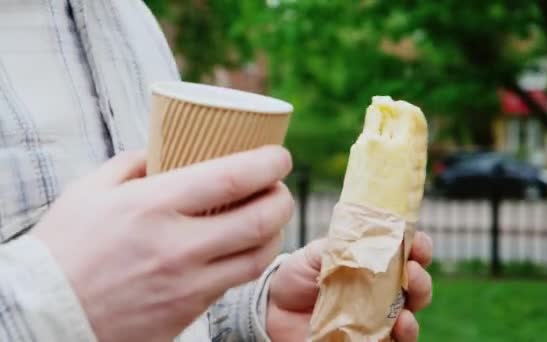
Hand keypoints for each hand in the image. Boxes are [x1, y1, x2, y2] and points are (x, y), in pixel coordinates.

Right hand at [33, 146, 293, 341]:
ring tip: (268, 218)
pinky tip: (238, 248)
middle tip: (279, 187)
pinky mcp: (189, 311)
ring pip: (258, 257)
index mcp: (153, 207)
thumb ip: (133, 164)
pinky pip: (233, 283)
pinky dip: (245, 261)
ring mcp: (188, 284)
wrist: (45, 315)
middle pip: (261, 220)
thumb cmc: (64, 249)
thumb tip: (163, 152)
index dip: (268, 163)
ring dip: (274, 233)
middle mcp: (179, 247)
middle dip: (283, 198)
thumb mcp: (91, 191)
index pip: (233, 178)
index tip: (279, 156)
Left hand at [267, 232, 432, 340]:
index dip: (418, 246)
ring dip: (415, 309)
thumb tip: (362, 238)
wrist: (272, 310)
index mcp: (374, 264)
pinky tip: (399, 327)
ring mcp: (377, 319)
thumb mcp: (314, 254)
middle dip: (421, 278)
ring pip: (410, 317)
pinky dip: (402, 335)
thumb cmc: (296, 277)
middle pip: (416, 287)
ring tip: (407, 306)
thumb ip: (339, 245)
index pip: (406, 253)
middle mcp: (382, 292)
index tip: (418, 242)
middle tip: (413, 272)